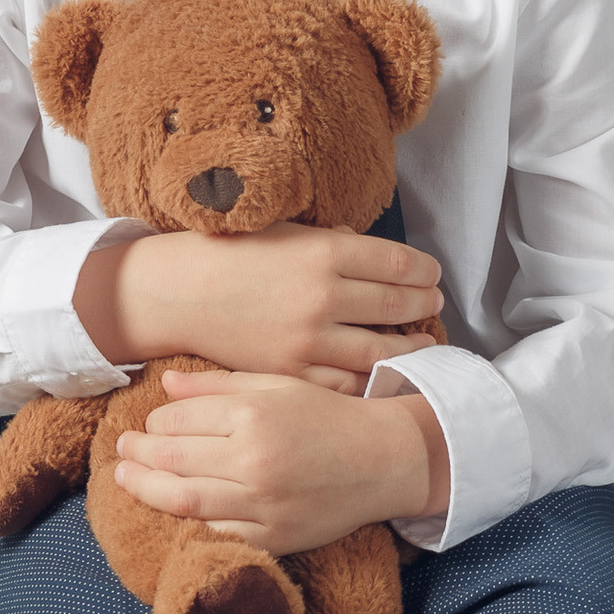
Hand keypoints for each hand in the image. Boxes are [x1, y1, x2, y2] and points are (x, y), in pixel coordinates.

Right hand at [78, 223, 441, 388]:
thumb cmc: (233, 253)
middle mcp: (323, 295)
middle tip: (434, 304)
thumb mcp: (287, 232)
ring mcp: (308, 338)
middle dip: (424, 304)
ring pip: (380, 350)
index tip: (433, 275)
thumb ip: (334, 242)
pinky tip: (382, 372)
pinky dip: (371, 378)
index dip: (425, 271)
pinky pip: (346, 381)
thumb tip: (372, 252)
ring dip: (410, 346)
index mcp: (325, 252)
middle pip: (397, 305)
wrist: (179, 292)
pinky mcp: (292, 371)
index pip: (398, 263)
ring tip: (422, 342)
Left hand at [111, 371, 448, 549]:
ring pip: (183, 500)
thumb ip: (219, 386)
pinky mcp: (272, 536)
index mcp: (254, 416)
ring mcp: (262, 503)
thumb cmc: (329, 416)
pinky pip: (215, 531)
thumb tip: (164, 385)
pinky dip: (186, 521)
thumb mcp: (278, 385)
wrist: (383, 461)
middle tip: (122, 448)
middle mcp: (254, 461)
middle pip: (173, 458)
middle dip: (139, 452)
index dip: (157, 419)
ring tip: (126, 477)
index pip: (180, 419)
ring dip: (146, 488)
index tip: (150, 420)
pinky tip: (170, 509)